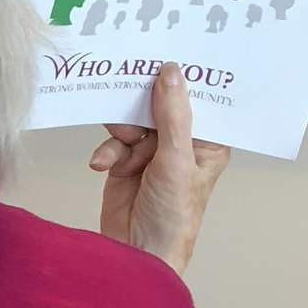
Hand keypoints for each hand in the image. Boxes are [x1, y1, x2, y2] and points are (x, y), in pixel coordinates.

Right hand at [90, 62, 230, 274]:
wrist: (137, 255)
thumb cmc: (173, 216)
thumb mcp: (175, 159)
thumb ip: (171, 115)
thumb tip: (170, 72)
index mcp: (207, 142)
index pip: (197, 100)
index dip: (182, 78)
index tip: (164, 52)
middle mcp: (180, 144)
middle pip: (159, 107)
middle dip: (141, 101)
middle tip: (124, 80)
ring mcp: (151, 154)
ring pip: (131, 123)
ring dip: (119, 132)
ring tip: (115, 141)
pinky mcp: (124, 164)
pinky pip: (113, 144)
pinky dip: (106, 152)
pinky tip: (101, 164)